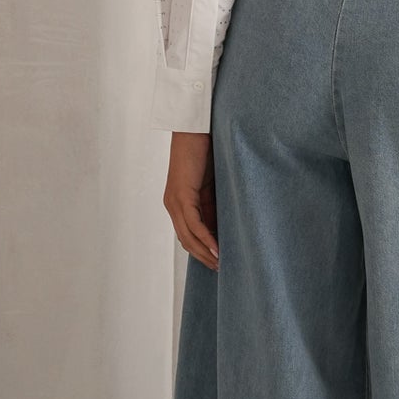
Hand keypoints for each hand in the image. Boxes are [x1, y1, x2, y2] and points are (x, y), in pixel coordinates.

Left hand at [163, 132, 219, 268]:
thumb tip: (225, 224)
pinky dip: (206, 238)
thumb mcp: (212, 185)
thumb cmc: (205, 151)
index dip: (202, 249)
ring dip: (204, 252)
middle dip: (203, 256)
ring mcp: (175, 201)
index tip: (218, 261)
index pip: (189, 234)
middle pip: (186, 240)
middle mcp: (173, 205)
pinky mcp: (182, 195)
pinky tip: (216, 248)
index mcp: (179, 202)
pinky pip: (194, 223)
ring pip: (188, 236)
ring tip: (220, 264)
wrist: (195, 129)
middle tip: (220, 269)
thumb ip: (214, 203)